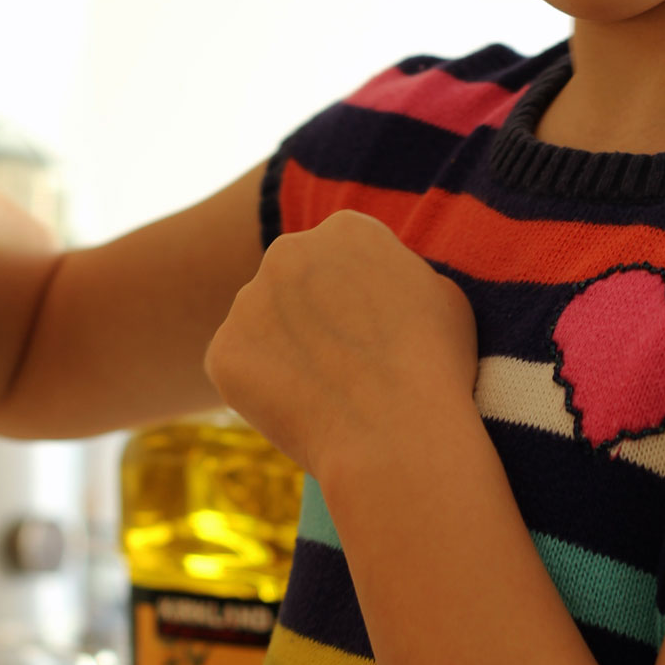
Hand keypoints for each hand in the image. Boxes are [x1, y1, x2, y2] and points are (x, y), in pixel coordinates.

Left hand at [204, 209, 478, 482]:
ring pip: (262, 325)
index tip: (371, 334)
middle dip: (311, 317)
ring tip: (327, 396)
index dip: (356, 297)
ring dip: (284, 352)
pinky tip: (300, 413)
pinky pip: (239, 369)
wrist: (395, 435)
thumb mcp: (441, 296)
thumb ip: (397, 274)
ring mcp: (247, 301)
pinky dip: (261, 391)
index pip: (341, 255)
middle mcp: (287, 251)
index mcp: (346, 229)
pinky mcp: (222, 352)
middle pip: (294, 282)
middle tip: (343, 367)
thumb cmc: (434, 368)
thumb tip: (375, 283)